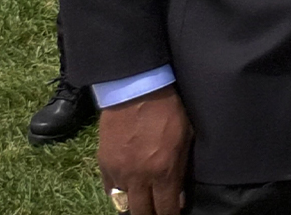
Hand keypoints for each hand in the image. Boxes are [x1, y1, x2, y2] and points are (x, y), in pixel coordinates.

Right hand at [98, 86, 191, 214]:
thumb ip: (182, 169)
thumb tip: (178, 195)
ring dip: (135, 205)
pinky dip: (119, 193)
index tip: (172, 214)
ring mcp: (120, 172)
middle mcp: (140, 178)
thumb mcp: (186, 137)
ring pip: (124, 204)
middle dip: (152, 214)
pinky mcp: (104, 163)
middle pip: (142, 213)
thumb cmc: (169, 109)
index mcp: (164, 172)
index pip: (166, 210)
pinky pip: (110, 190)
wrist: (137, 89)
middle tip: (158, 211)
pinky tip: (128, 191)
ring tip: (143, 203)